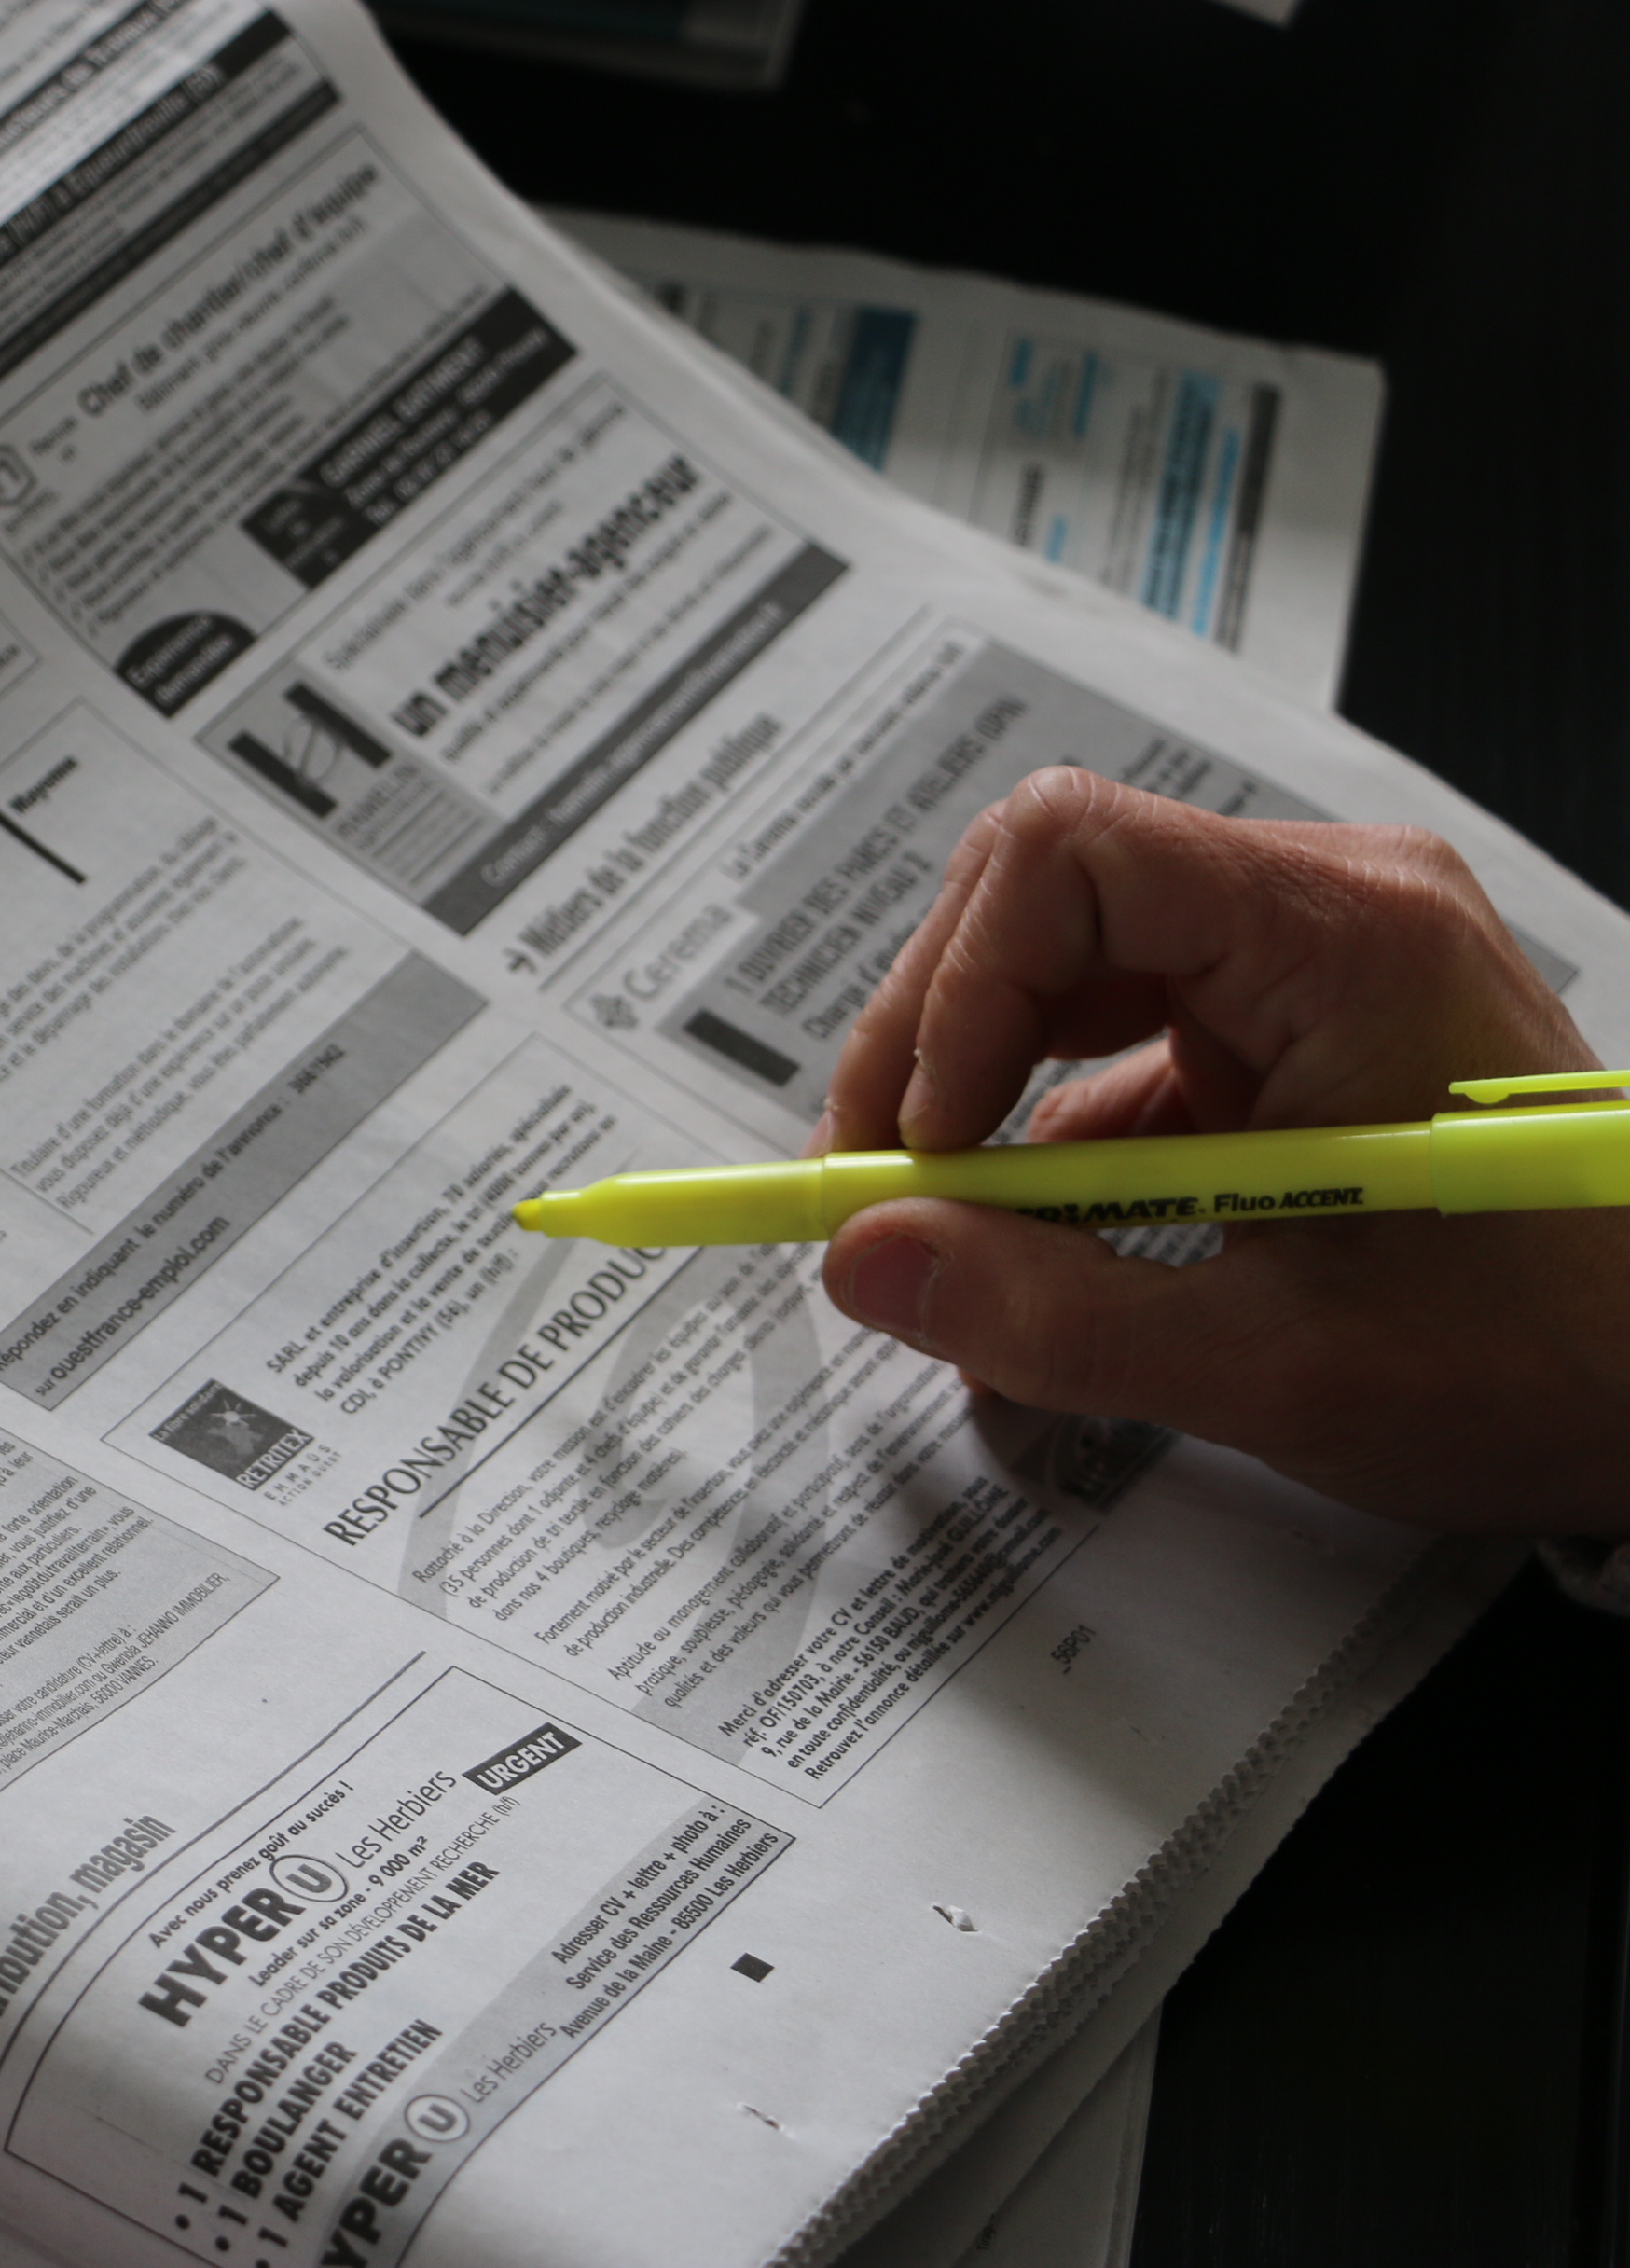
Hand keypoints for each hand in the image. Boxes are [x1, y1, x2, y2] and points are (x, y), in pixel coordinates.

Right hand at [814, 766, 1629, 1533]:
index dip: (956, 989)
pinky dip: (1053, 1156)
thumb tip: (864, 1259)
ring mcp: (1312, 967)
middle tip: (879, 1192)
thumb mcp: (1278, 1364)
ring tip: (952, 1252)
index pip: (1071, 854)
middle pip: (1041, 899)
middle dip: (933, 1045)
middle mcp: (1327, 912)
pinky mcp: (1298, 1033)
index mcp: (1345, 938)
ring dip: (984, 1111)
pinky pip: (1123, 1055)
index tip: (919, 1144)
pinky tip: (1040, 1262)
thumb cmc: (1553, 1363)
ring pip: (1065, 979)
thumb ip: (1048, 1315)